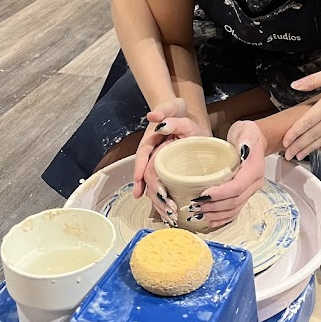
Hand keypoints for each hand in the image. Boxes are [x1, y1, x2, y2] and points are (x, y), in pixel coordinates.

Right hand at [133, 98, 208, 224]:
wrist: (181, 113)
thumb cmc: (175, 111)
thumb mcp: (172, 108)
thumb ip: (164, 112)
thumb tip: (153, 117)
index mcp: (150, 140)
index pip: (143, 155)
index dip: (139, 169)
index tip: (139, 182)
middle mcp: (152, 154)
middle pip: (148, 174)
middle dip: (153, 190)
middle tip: (165, 204)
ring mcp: (159, 163)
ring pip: (153, 184)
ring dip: (158, 200)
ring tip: (168, 214)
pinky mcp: (167, 170)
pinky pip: (163, 185)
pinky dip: (165, 199)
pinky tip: (170, 213)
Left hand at [192, 121, 266, 229]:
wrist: (254, 139)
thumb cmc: (247, 134)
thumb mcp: (246, 130)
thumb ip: (245, 138)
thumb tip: (243, 148)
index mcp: (255, 169)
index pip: (237, 187)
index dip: (220, 194)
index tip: (203, 194)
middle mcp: (255, 183)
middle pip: (235, 201)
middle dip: (214, 206)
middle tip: (195, 205)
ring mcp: (251, 190)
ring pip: (234, 209)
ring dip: (216, 214)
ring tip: (199, 213)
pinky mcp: (245, 194)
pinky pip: (235, 210)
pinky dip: (223, 217)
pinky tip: (211, 220)